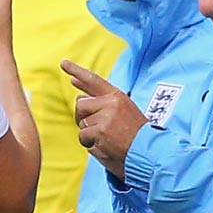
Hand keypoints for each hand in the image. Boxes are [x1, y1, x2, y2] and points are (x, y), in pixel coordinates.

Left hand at [62, 60, 148, 177]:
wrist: (149, 149)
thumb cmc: (135, 133)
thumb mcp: (122, 111)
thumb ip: (101, 102)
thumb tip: (79, 96)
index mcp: (117, 96)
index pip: (93, 80)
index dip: (77, 71)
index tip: (63, 63)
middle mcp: (111, 103)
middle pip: (80, 104)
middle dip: (82, 117)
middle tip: (97, 127)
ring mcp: (105, 117)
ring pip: (81, 123)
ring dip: (89, 133)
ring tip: (107, 138)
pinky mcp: (101, 131)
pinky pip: (83, 136)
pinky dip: (90, 143)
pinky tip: (106, 145)